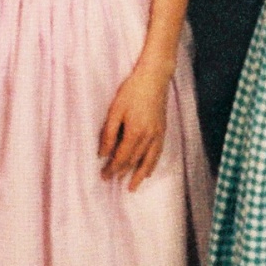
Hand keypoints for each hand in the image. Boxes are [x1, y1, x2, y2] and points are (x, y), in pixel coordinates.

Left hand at [99, 66, 169, 190]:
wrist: (154, 78)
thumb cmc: (132, 91)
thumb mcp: (115, 110)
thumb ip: (109, 133)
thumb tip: (102, 154)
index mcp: (135, 132)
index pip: (122, 157)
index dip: (112, 168)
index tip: (104, 176)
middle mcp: (148, 137)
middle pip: (134, 160)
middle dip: (122, 172)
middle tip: (111, 181)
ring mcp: (158, 134)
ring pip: (148, 161)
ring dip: (139, 175)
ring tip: (133, 187)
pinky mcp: (162, 130)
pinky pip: (158, 153)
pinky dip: (153, 164)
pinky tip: (148, 171)